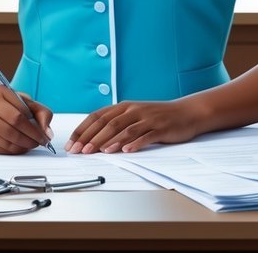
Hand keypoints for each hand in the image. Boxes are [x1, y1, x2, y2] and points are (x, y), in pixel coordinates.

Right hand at [0, 84, 53, 153]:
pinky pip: (0, 150)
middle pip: (13, 127)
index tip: (45, 135)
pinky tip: (20, 147)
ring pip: (7, 141)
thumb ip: (41, 112)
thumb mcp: (24, 102)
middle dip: (31, 138)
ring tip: (32, 144)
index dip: (36, 127)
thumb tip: (47, 133)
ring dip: (24, 146)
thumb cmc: (5, 106)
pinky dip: (14, 151)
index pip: (21, 113)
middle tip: (41, 142)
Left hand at [66, 100, 201, 153]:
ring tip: (97, 152)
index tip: (71, 143)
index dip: (83, 130)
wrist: (186, 112)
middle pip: (108, 124)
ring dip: (109, 141)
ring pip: (124, 129)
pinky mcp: (160, 128)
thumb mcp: (134, 116)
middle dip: (91, 138)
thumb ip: (116, 124)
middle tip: (79, 151)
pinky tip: (126, 150)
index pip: (97, 117)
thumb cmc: (157, 117)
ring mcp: (147, 118)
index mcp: (123, 106)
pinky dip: (134, 143)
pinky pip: (145, 136)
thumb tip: (92, 139)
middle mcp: (133, 110)